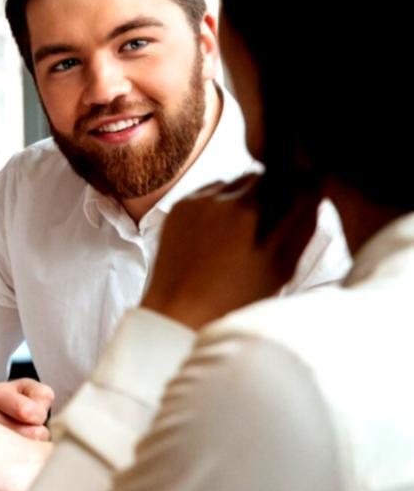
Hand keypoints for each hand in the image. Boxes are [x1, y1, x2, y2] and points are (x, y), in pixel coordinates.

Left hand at [141, 174, 319, 329]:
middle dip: (266, 194)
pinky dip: (215, 206)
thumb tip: (313, 194)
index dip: (295, 190)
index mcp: (248, 210)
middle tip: (268, 224)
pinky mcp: (176, 210)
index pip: (285, 178)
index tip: (296, 205)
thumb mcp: (281, 267)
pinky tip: (218, 235)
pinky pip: (204, 195)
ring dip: (239, 198)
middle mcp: (218, 199)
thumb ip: (301, 225)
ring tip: (241, 233)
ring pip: (229, 184)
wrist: (180, 314)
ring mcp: (193, 202)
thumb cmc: (235, 299)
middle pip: (256, 177)